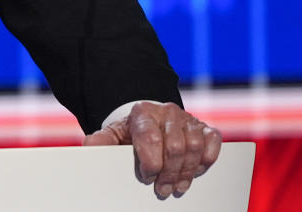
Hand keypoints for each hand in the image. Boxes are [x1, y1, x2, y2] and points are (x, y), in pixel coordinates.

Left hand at [82, 101, 221, 199]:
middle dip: (169, 173)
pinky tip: (196, 170)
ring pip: (194, 147)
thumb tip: (89, 147)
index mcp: (143, 112)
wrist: (151, 121)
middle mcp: (167, 112)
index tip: (146, 176)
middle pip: (175, 147)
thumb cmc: (132, 133)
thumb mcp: (114, 135)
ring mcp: (187, 118)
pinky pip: (212, 141)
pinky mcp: (204, 127)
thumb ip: (102, 141)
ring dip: (187, 172)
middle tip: (163, 189)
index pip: (150, 138)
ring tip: (178, 186)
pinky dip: (207, 158)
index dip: (150, 163)